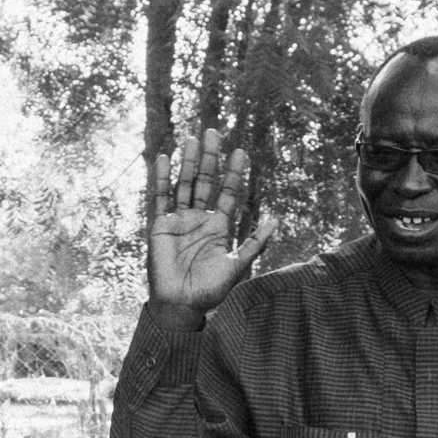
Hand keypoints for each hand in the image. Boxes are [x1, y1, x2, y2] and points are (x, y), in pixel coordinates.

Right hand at [147, 126, 277, 313]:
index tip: (240, 151)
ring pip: (184, 184)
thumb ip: (255, 243)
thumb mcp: (237, 265)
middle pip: (205, 182)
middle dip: (210, 158)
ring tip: (193, 138)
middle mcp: (199, 219)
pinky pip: (160, 197)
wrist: (182, 304)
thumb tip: (277, 221)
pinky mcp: (160, 225)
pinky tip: (165, 157)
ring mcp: (179, 220)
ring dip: (188, 162)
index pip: (227, 193)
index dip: (233, 173)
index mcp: (219, 227)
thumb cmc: (210, 290)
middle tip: (215, 132)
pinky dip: (161, 177)